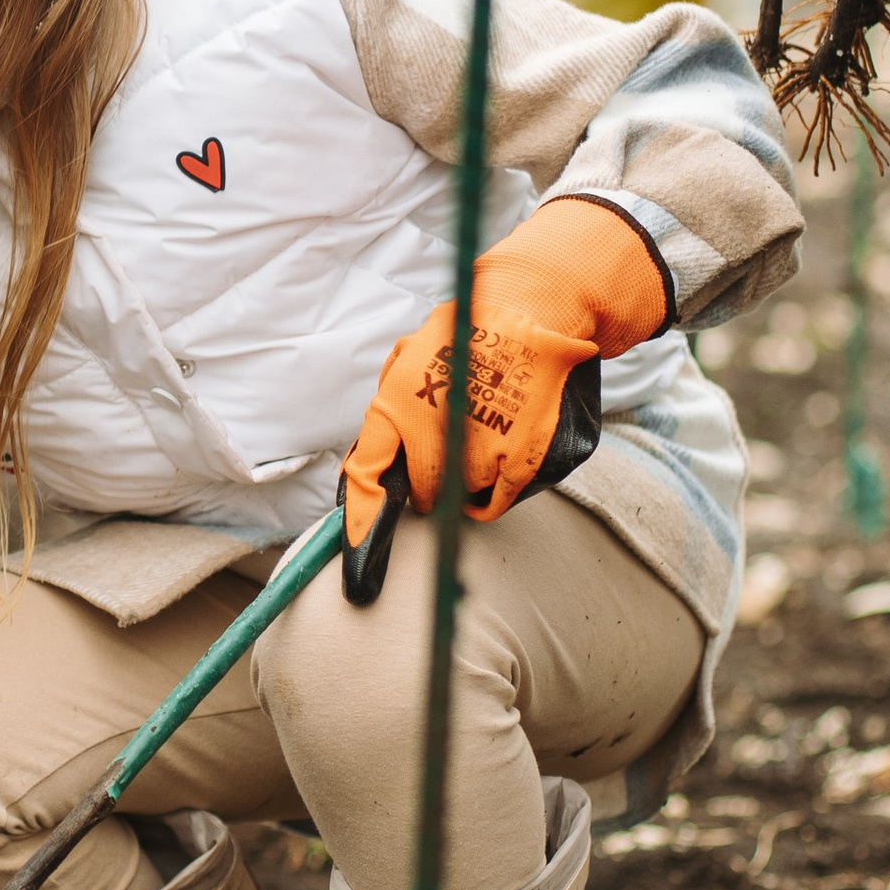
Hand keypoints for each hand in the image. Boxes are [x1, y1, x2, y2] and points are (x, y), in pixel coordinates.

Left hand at [338, 198, 670, 602]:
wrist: (530, 312)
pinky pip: (494, 502)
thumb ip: (386, 419)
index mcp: (396, 407)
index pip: (367, 479)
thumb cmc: (461, 338)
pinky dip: (491, 490)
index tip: (358, 577)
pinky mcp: (523, 461)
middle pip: (421, 497)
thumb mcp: (405, 363)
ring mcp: (484, 453)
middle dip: (424, 485)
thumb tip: (368, 474)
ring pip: (460, 497)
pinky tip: (498, 453)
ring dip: (463, 479)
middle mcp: (438, 436)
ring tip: (478, 431)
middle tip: (444, 448)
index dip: (361, 529)